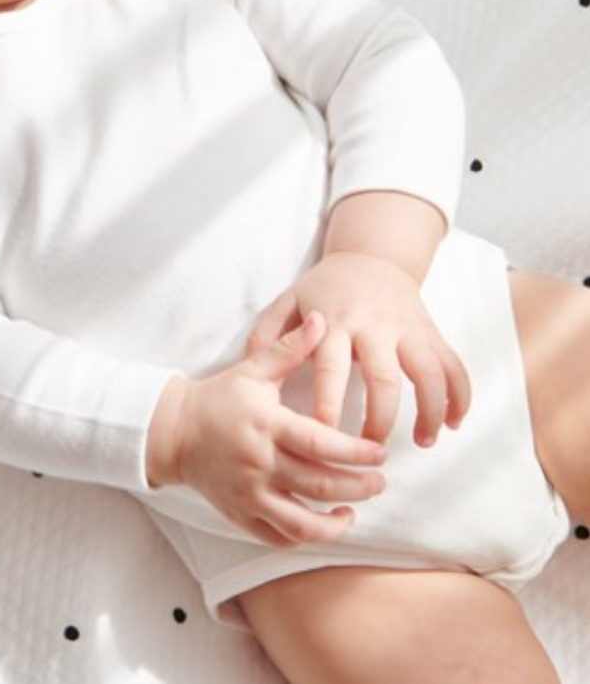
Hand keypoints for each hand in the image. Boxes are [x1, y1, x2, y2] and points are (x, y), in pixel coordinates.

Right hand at [148, 313, 386, 548]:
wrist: (174, 430)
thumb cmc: (220, 397)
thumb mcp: (253, 370)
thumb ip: (290, 348)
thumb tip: (322, 320)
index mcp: (265, 423)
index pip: (319, 443)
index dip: (355, 452)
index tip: (380, 455)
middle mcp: (258, 461)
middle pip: (319, 484)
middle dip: (358, 487)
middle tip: (379, 481)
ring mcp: (248, 492)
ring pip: (302, 522)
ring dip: (336, 523)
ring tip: (354, 508)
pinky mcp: (240, 513)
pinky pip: (279, 537)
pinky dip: (306, 537)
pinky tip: (323, 523)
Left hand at [245, 251, 470, 446]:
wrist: (370, 257)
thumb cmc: (323, 288)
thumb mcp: (288, 302)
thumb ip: (268, 335)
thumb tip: (246, 367)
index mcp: (334, 320)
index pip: (330, 364)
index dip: (327, 399)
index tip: (323, 434)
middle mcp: (373, 325)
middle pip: (383, 376)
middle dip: (380, 417)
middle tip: (369, 450)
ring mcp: (407, 328)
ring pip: (427, 372)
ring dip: (430, 410)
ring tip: (424, 442)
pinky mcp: (431, 332)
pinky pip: (453, 365)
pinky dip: (461, 395)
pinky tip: (456, 424)